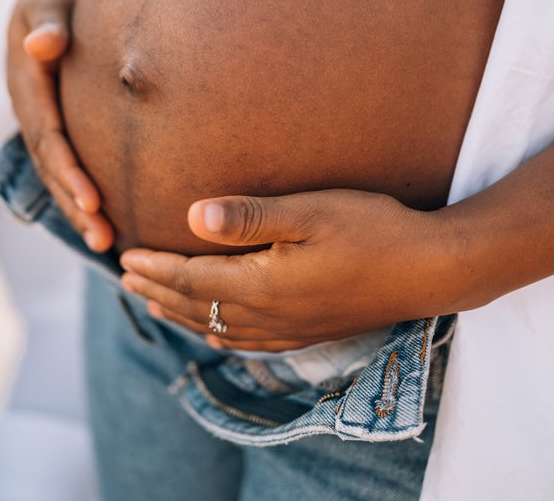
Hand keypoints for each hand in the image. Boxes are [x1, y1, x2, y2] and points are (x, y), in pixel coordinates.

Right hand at [6, 0, 113, 250]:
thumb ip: (48, 22)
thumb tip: (42, 46)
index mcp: (27, 82)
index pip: (48, 135)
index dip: (68, 169)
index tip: (94, 200)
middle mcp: (32, 107)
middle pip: (51, 165)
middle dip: (75, 203)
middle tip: (104, 238)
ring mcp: (44, 117)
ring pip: (58, 171)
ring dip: (79, 208)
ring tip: (106, 243)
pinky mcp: (60, 122)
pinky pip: (68, 162)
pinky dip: (83, 191)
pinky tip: (110, 218)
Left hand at [120, 189, 455, 350]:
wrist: (429, 270)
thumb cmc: (372, 229)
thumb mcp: (309, 211)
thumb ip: (249, 216)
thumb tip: (191, 216)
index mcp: (263, 285)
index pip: (192, 278)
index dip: (155, 267)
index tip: (125, 254)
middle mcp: (270, 316)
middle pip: (197, 307)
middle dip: (157, 290)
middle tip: (125, 276)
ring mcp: (290, 330)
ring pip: (216, 329)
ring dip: (179, 313)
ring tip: (153, 301)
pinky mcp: (308, 332)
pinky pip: (246, 342)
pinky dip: (216, 334)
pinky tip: (214, 331)